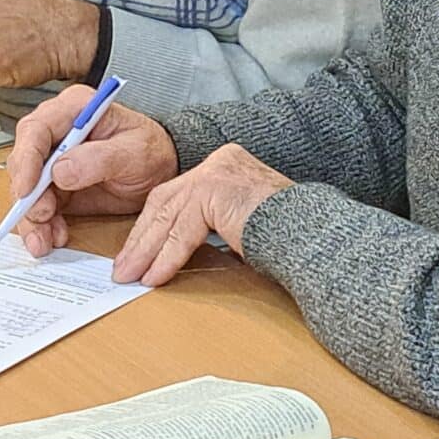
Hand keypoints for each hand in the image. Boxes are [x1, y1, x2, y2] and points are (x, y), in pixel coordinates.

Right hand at [6, 85, 180, 257]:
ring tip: (45, 239)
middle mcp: (56, 132)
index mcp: (73, 109)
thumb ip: (100, 158)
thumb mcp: (135, 151)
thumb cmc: (151, 150)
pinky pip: (39, 207)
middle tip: (41, 217)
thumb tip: (60, 171)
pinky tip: (54, 236)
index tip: (28, 190)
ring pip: (26, 190)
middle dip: (27, 195)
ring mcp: (52, 161)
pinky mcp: (55, 187)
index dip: (26, 160)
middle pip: (23, 162)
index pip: (36, 130)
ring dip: (31, 217)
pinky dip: (42, 225)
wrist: (160, 171)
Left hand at [112, 144, 290, 285]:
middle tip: (123, 268)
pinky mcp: (217, 191)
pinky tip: (154, 276)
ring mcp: (218, 173)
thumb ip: (211, 223)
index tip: (135, 251)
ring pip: (168, 216)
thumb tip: (176, 250)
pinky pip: (183, 231)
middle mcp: (220, 161)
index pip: (175, 193)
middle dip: (141, 238)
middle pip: (165, 201)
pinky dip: (166, 257)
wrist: (314, 236)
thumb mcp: (240, 222)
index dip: (151, 225)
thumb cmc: (288, 236)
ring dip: (146, 250)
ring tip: (130, 276)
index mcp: (225, 164)